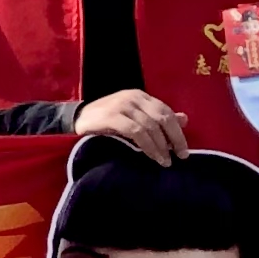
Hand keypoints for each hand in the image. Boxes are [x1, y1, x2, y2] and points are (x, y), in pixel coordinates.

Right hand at [71, 90, 187, 161]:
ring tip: (164, 161)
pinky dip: (147, 145)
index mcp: (140, 96)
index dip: (178, 131)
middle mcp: (132, 97)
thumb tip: (185, 119)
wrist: (73, 121)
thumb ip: (156, 118)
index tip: (184, 150)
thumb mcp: (133, 116)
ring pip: (150, 126)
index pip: (166, 111)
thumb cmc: (105, 122)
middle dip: (174, 139)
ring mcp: (121, 105)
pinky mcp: (110, 116)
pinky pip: (135, 132)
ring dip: (160, 146)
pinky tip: (151, 156)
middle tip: (181, 157)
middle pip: (162, 117)